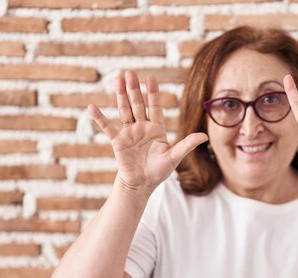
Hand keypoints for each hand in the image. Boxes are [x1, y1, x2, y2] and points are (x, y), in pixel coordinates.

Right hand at [88, 71, 207, 195]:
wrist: (141, 184)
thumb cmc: (159, 171)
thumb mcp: (174, 157)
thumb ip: (187, 145)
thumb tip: (205, 136)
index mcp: (157, 129)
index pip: (155, 107)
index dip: (152, 93)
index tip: (150, 77)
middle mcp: (142, 127)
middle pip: (138, 104)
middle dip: (134, 89)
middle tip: (130, 72)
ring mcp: (129, 133)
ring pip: (124, 110)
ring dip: (120, 96)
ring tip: (117, 80)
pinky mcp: (118, 141)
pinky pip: (108, 127)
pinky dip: (100, 118)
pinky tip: (92, 107)